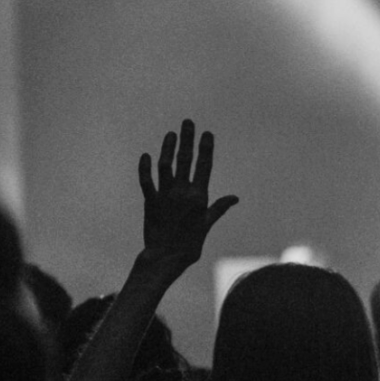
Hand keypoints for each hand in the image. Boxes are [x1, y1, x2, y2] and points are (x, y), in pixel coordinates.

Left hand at [138, 120, 237, 269]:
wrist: (165, 258)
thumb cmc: (189, 245)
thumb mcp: (207, 225)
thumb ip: (218, 208)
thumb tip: (234, 198)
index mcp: (198, 197)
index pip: (204, 166)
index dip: (205, 148)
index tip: (207, 133)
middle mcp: (182, 192)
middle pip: (185, 160)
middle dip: (187, 139)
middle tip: (187, 122)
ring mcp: (164, 196)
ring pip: (165, 166)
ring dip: (167, 148)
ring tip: (171, 134)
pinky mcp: (150, 201)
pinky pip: (147, 181)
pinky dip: (145, 168)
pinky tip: (146, 156)